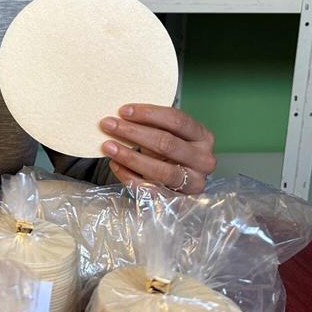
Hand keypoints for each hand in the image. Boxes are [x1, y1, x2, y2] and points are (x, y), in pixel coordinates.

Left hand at [99, 104, 215, 193]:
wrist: (178, 182)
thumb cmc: (169, 151)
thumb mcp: (167, 134)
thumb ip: (152, 125)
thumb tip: (121, 114)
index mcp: (202, 136)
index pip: (177, 120)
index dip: (149, 114)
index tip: (123, 111)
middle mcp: (203, 159)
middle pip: (167, 143)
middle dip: (133, 132)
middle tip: (108, 125)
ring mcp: (193, 183)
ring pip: (161, 170)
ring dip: (130, 157)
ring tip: (108, 147)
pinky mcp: (180, 200)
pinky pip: (151, 190)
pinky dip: (130, 177)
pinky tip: (115, 165)